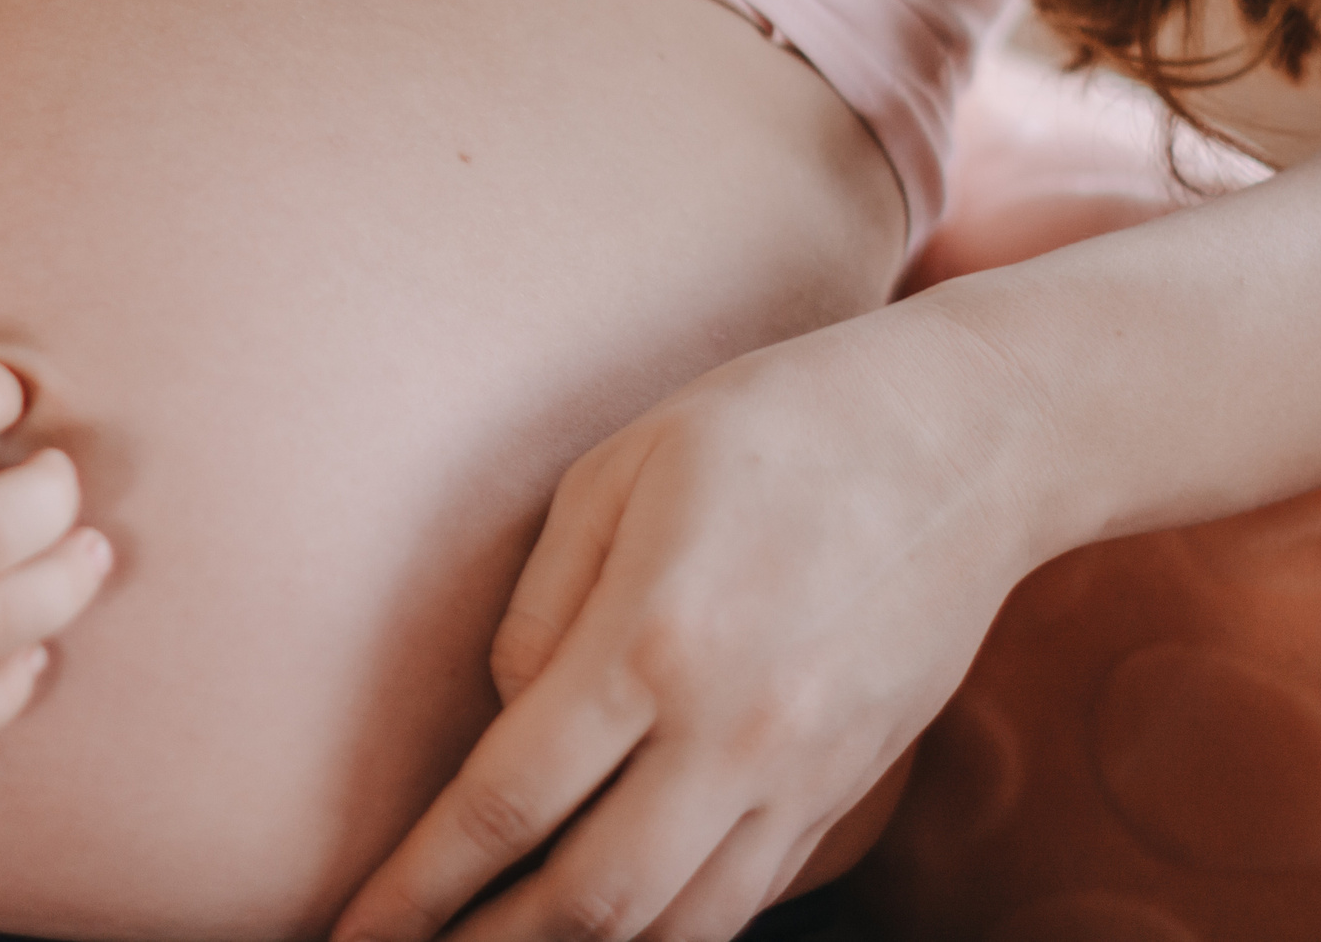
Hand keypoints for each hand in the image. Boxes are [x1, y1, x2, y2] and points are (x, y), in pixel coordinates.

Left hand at [333, 300, 1053, 941]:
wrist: (966, 440)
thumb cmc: (767, 429)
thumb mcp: (618, 471)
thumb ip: (540, 609)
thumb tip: (504, 724)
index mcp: (655, 638)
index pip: (509, 803)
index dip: (421, 886)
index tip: (354, 930)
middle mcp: (735, 730)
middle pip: (591, 901)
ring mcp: (806, 773)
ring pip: (681, 927)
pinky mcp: (851, 789)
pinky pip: (747, 895)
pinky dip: (673, 930)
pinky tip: (612, 928)